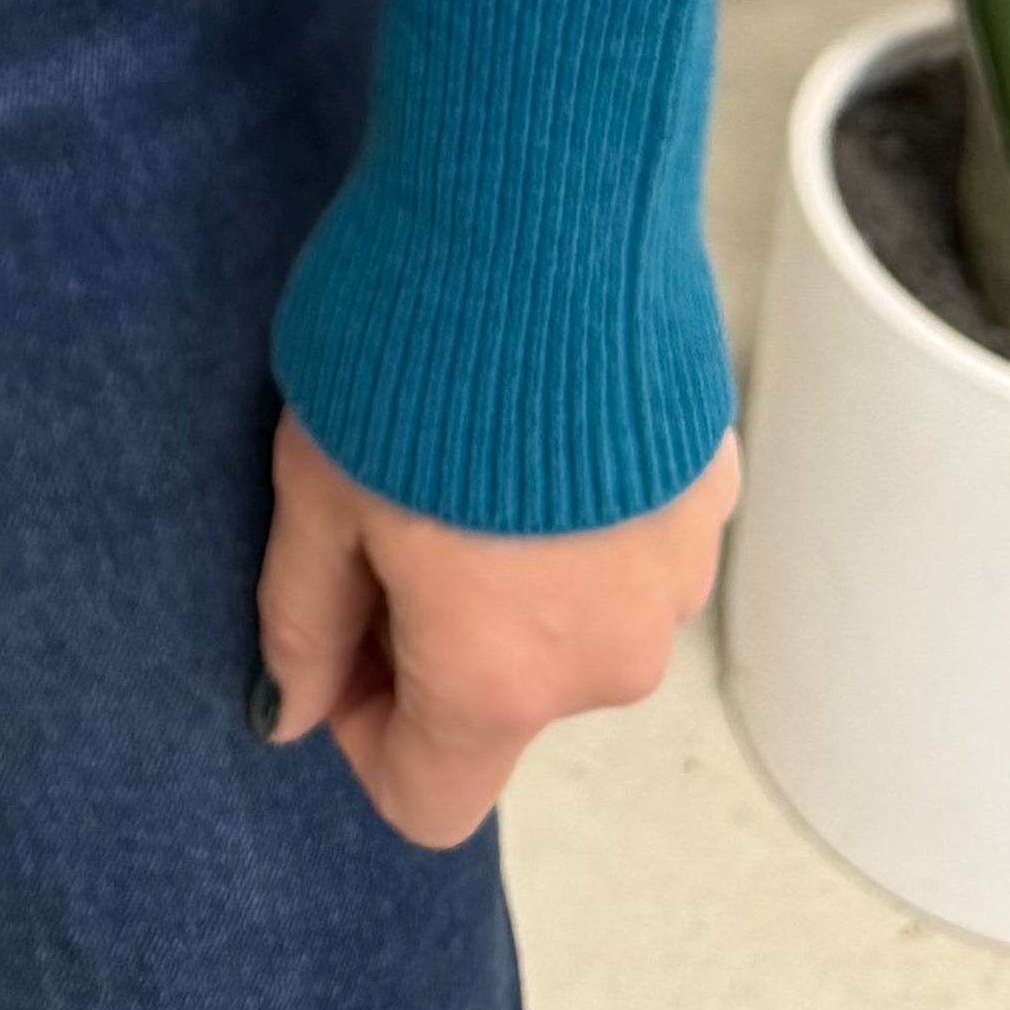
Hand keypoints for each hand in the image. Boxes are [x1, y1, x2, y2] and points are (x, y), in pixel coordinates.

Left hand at [253, 405, 736, 845]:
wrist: (542, 212)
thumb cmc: (410, 357)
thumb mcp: (314, 487)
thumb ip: (303, 620)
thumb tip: (295, 715)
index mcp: (499, 679)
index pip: (429, 797)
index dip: (363, 729)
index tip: (336, 629)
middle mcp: (608, 659)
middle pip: (504, 699)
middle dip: (433, 631)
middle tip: (379, 501)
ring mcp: (677, 576)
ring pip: (571, 617)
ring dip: (512, 567)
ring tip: (460, 438)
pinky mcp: (714, 491)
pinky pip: (628, 542)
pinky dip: (578, 507)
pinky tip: (536, 407)